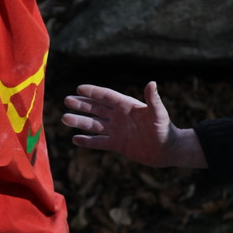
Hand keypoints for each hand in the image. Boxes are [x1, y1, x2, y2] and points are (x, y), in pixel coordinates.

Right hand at [62, 82, 205, 166]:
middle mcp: (119, 117)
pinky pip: (99, 142)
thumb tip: (151, 83)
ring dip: (80, 122)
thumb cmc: (165, 129)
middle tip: (66, 101)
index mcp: (127, 106)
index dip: (93, 92)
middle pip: (96, 109)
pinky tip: (75, 139)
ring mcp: (117, 130)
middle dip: (82, 105)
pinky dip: (87, 141)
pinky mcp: (117, 144)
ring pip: (94, 125)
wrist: (167, 150)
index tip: (79, 88)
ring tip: (65, 118)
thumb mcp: (158, 114)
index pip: (107, 97)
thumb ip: (153, 99)